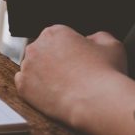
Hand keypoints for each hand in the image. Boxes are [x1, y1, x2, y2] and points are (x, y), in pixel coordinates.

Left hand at [15, 26, 134, 134]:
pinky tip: (52, 93)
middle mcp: (36, 47)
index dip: (70, 49)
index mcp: (55, 32)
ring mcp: (27, 67)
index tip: (78, 60)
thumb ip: (98, 36)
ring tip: (64, 86)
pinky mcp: (22, 87)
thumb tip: (90, 39)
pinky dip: (35, 88)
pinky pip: (24, 84)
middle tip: (72, 74)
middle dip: (54, 60)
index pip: (58, 37)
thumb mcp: (112, 45)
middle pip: (43, 51)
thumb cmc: (106, 73)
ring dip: (44, 74)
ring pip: (33, 68)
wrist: (96, 102)